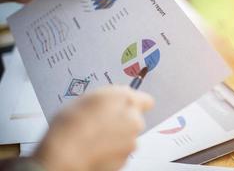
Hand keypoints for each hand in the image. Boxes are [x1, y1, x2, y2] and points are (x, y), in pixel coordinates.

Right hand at [32, 86, 153, 170]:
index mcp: (127, 100)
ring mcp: (131, 142)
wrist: (65, 152)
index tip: (129, 105)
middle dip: (123, 120)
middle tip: (102, 121)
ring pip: (127, 136)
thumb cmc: (73, 123)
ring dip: (117, 136)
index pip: (146, 100)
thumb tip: (121, 97)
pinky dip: (112, 150)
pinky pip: (121, 151)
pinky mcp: (125, 159)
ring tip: (95, 136)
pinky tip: (95, 147)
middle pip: (135, 119)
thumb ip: (113, 95)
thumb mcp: (91, 97)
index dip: (137, 103)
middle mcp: (134, 120)